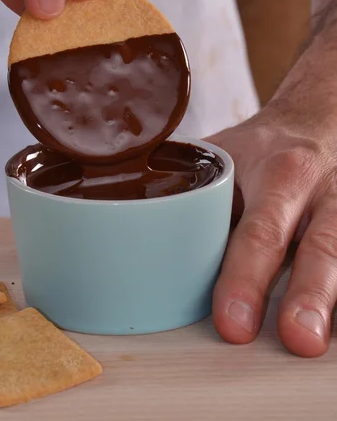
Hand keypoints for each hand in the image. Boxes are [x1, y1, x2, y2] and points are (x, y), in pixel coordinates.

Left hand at [208, 28, 336, 355]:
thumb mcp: (224, 156)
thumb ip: (191, 195)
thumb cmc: (260, 148)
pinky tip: (336, 324)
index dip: (244, 277)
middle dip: (306, 294)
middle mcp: (319, 191)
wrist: (314, 121)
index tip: (232, 323)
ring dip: (332, 299)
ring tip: (317, 340)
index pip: (259, 231)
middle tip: (295, 338)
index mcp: (278, 173)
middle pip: (317, 247)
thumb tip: (144, 245)